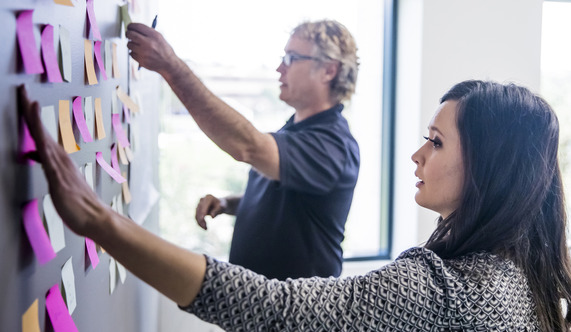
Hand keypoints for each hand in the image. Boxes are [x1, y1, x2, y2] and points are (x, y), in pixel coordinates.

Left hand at [17, 85, 111, 237]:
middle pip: (40, 129)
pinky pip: (48, 156)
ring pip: (44, 138)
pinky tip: (37, 134)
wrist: (96, 218)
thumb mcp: (57, 181)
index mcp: (59, 158)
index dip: (31, 116)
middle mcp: (60, 158)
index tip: (25, 98)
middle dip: (29, 109)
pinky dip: (42, 142)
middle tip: (21, 88)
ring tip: (27, 100)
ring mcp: (60, 167)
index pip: (41, 133)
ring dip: (34, 119)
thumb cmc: (77, 203)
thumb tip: (30, 150)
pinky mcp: (59, 178)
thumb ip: (45, 163)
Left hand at [126, 23, 178, 73]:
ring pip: (129, 44)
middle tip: (129, 35)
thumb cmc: (164, 50)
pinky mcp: (142, 60)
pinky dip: (134, 53)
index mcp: (154, 35)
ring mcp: (145, 53)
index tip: (130, 27)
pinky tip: (140, 53)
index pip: (137, 26)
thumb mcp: (159, 37)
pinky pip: (131, 54)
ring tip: (137, 45)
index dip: (131, 26)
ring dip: (131, 44)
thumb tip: (134, 28)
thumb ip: (147, 32)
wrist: (169, 64)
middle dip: (128, 33)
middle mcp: (149, 43)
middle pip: (130, 34)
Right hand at [195, 194, 225, 229]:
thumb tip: (212, 216)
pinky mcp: (198, 209)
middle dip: (201, 220)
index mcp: (208, 197)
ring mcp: (199, 204)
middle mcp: (202, 200)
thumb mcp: (222, 208)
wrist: (221, 205)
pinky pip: (197, 216)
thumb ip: (217, 211)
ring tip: (206, 229)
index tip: (202, 219)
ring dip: (200, 222)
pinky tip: (204, 227)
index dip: (202, 212)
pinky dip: (199, 222)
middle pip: (199, 211)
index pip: (204, 206)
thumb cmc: (222, 206)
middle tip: (206, 228)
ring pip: (197, 214)